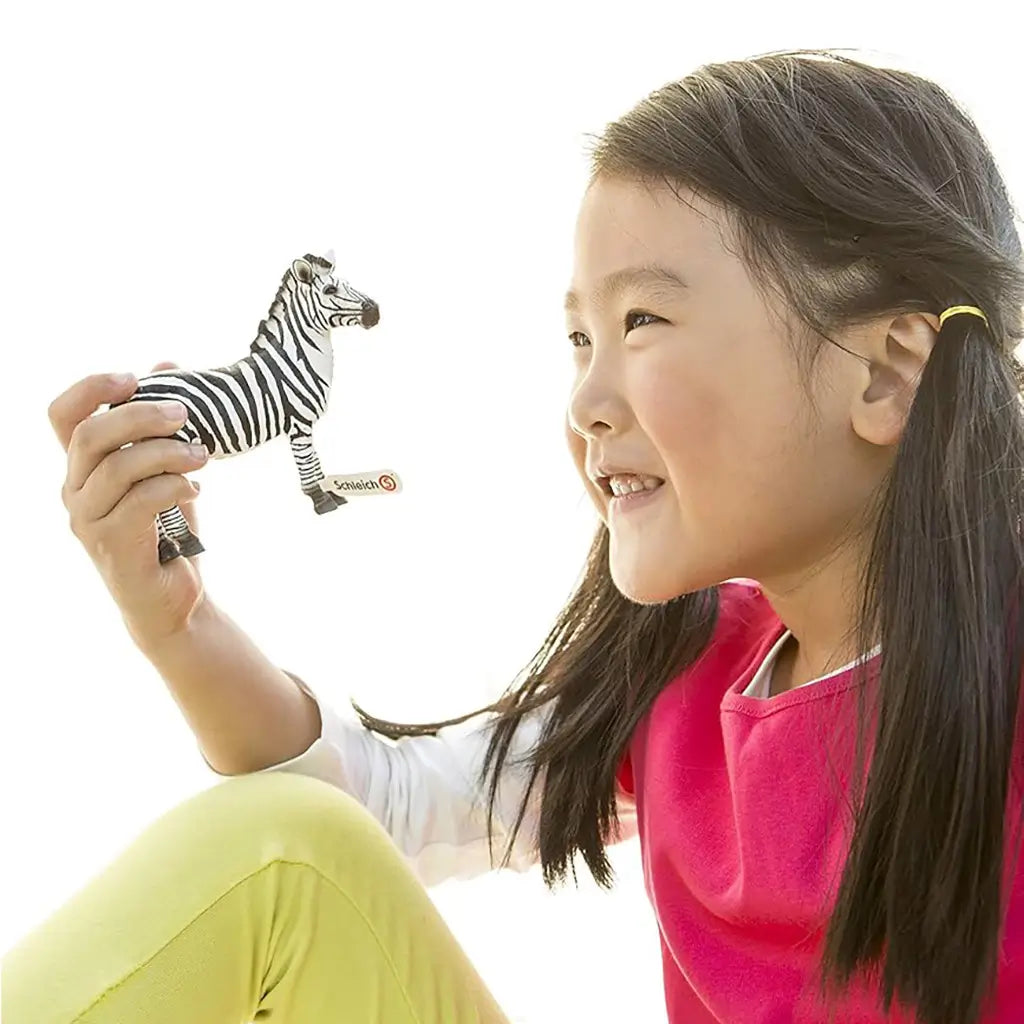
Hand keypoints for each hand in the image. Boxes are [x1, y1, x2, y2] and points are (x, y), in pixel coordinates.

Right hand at [49, 363, 209, 648]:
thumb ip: (162, 426)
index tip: (133, 377)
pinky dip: (174, 487)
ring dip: (168, 454)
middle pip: (91, 435)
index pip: (62, 416)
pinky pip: (140, 501)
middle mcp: (74, 491)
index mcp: (82, 468)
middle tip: (187, 414)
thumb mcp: (167, 471)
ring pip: (118, 467)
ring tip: (204, 457)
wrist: (175, 600)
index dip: (90, 388)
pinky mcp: (111, 546)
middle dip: (142, 416)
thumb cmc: (169, 531)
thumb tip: (169, 364)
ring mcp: (88, 521)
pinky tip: (196, 492)